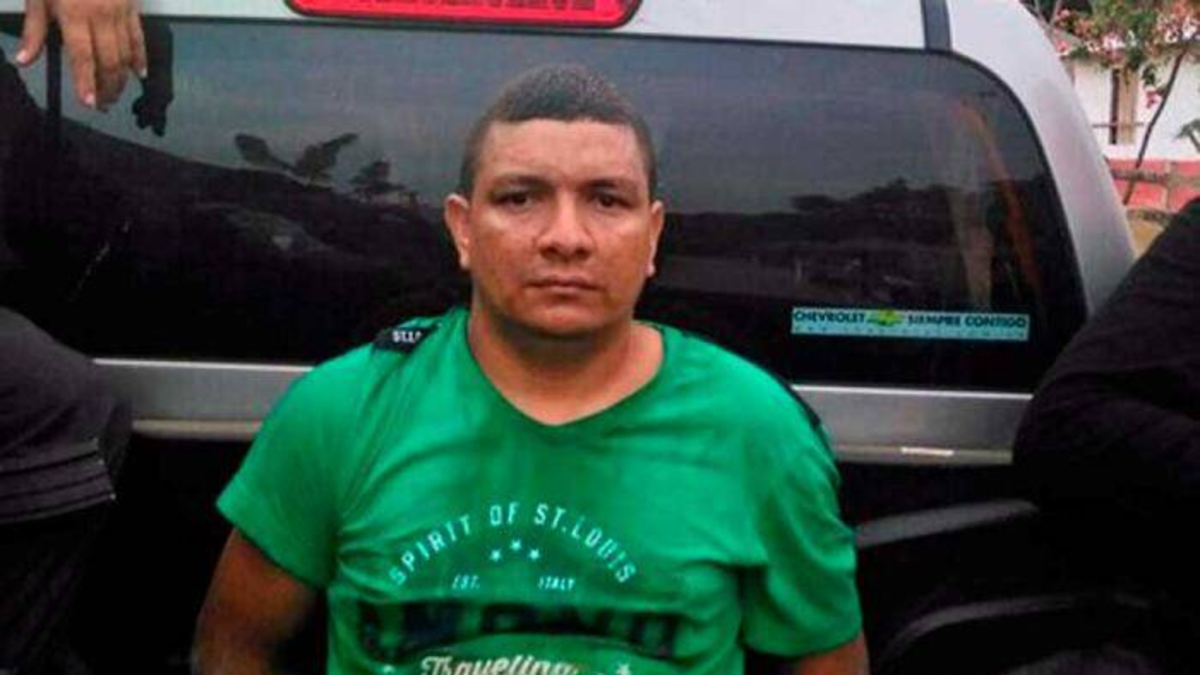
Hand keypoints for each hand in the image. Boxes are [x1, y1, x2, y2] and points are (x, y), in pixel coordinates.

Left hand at [15, 0, 146, 109]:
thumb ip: (35, 30)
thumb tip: (24, 60)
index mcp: (74, 14)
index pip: (83, 56)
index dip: (86, 81)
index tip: (89, 102)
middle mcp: (101, 16)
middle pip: (109, 60)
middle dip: (107, 86)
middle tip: (102, 104)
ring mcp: (120, 12)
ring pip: (126, 54)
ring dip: (121, 78)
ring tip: (114, 95)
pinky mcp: (132, 7)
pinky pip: (139, 38)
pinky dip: (140, 58)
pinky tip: (138, 74)